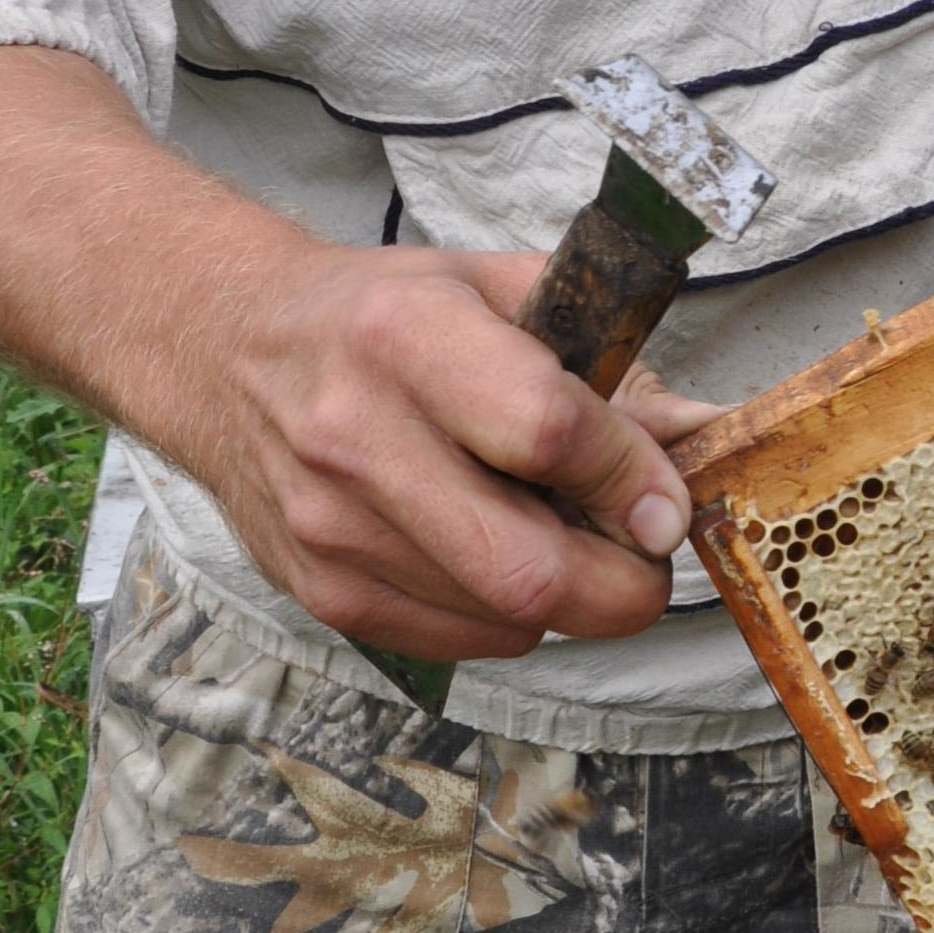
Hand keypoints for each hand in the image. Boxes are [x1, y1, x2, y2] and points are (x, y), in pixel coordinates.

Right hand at [200, 243, 703, 664]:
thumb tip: (706, 435)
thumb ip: (611, 364)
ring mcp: (332, 528)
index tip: (667, 496)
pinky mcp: (322, 593)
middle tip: (642, 547)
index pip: (547, 433)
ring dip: (572, 595)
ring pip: (508, 618)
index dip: (632, 478)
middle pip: (530, 568)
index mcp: (406, 336)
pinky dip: (511, 613)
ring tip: (563, 533)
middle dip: (626, 580)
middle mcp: (356, 437)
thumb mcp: (500, 292)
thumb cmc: (382, 316)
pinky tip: (496, 550)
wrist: (227, 353)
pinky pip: (465, 640)